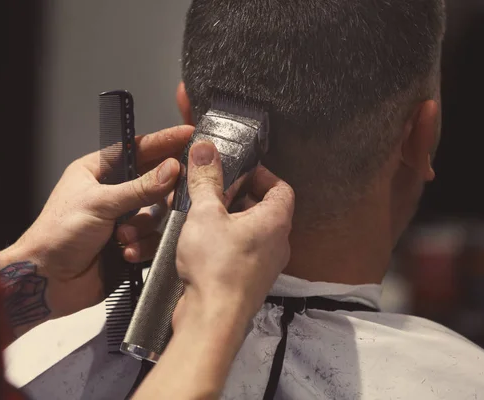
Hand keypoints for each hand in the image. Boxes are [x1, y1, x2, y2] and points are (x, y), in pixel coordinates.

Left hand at [0, 125, 193, 319]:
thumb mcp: (100, 203)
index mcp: (98, 171)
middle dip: (161, 192)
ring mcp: (122, 218)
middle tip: (177, 191)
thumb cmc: (57, 234)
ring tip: (124, 236)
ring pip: (156, 213)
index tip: (188, 136)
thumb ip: (139, 188)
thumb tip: (171, 169)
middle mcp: (113, 193)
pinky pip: (152, 239)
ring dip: (143, 226)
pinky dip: (142, 246)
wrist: (46, 280)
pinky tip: (126, 252)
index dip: (164, 142)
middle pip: (153, 180)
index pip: (137, 149)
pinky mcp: (130, 243)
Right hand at [174, 141, 294, 330]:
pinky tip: (202, 242)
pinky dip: (227, 242)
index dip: (263, 175)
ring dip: (231, 220)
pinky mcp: (248, 281)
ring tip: (205, 214)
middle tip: (217, 190)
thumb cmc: (217, 269)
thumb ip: (206, 180)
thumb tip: (206, 151)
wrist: (212, 320)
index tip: (241, 169)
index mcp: (275, 222)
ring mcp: (264, 265)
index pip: (281, 188)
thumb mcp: (206, 214)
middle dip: (240, 195)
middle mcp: (276, 244)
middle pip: (265, 209)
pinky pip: (242, 252)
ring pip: (252, 232)